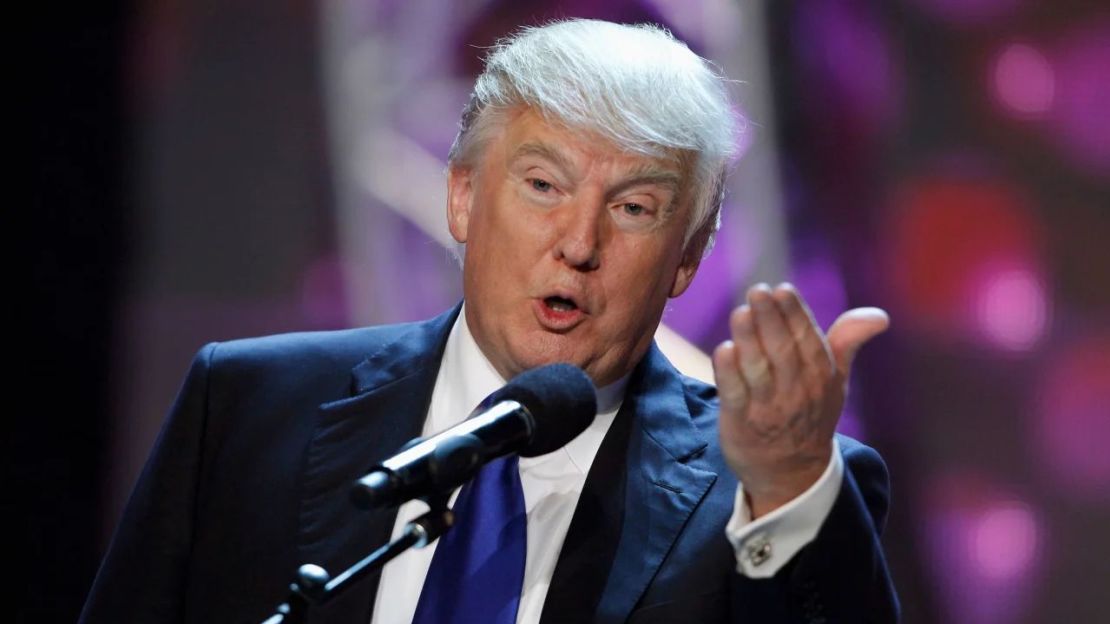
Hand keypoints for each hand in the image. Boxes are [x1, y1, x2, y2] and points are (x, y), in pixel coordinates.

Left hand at [712, 283, 888, 517]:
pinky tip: (724, 349)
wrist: (791, 473)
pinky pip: (735, 394)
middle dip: (770, 319)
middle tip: (757, 291)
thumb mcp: (834, 379)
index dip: (795, 313)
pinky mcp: (740, 422)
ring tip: (740, 312)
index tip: (782, 289)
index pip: (808, 340)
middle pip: (783, 351)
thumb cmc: (810, 412)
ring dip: (749, 339)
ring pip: (758, 369)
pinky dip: (728, 372)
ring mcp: (767, 408)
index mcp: (820, 377)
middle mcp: (796, 391)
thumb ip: (848, 341)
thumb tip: (880, 316)